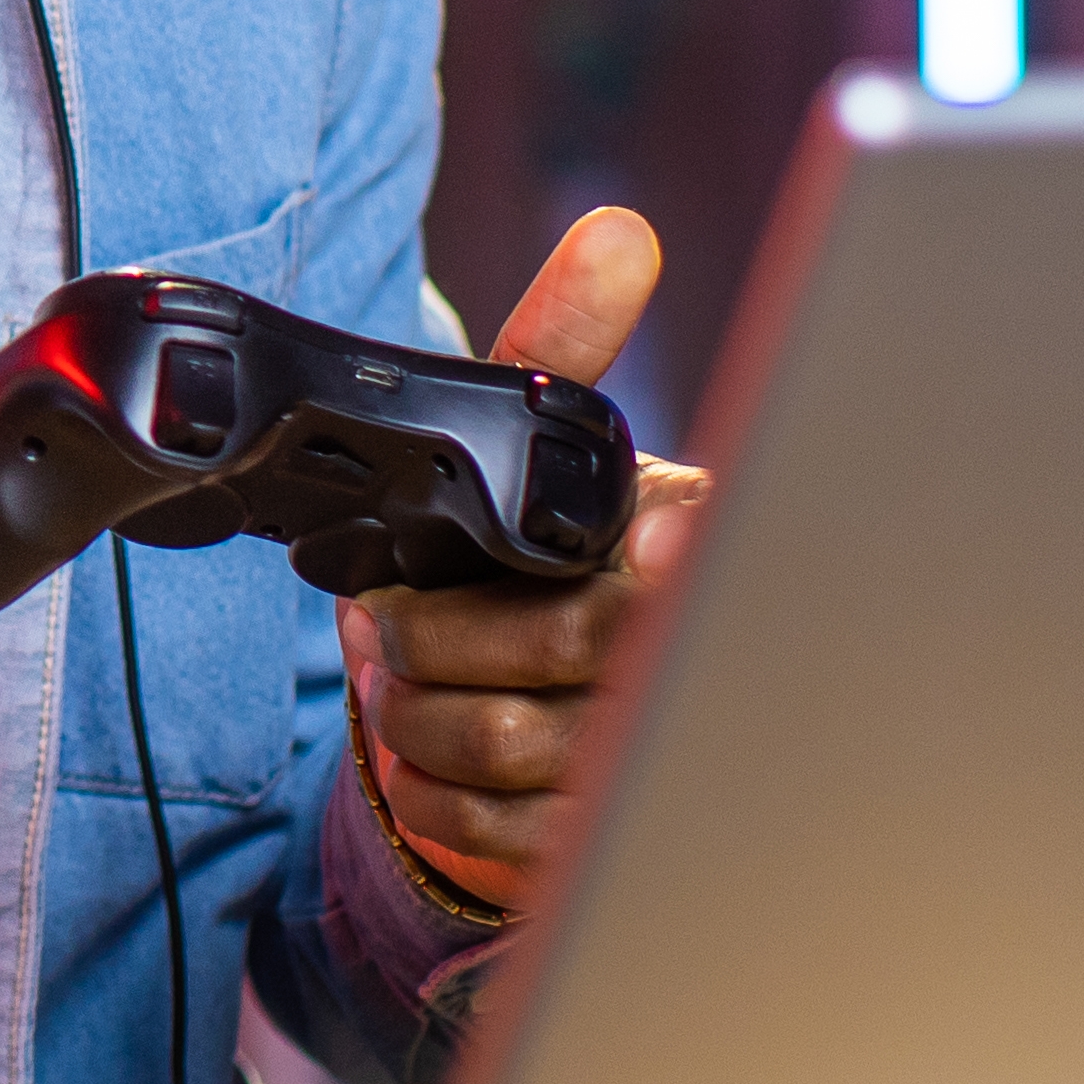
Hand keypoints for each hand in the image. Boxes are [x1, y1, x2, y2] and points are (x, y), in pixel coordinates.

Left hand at [340, 205, 711, 915]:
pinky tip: (429, 759)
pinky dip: (437, 795)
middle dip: (439, 639)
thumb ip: (565, 347)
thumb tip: (621, 237)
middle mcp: (702, 653)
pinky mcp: (623, 847)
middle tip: (382, 625)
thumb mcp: (547, 449)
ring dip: (419, 718)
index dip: (679, 565)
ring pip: (523, 746)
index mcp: (695, 546)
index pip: (695, 562)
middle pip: (569, 651)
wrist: (544, 711)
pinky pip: (509, 833)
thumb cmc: (544, 560)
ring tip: (398, 680)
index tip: (658, 549)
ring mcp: (672, 760)